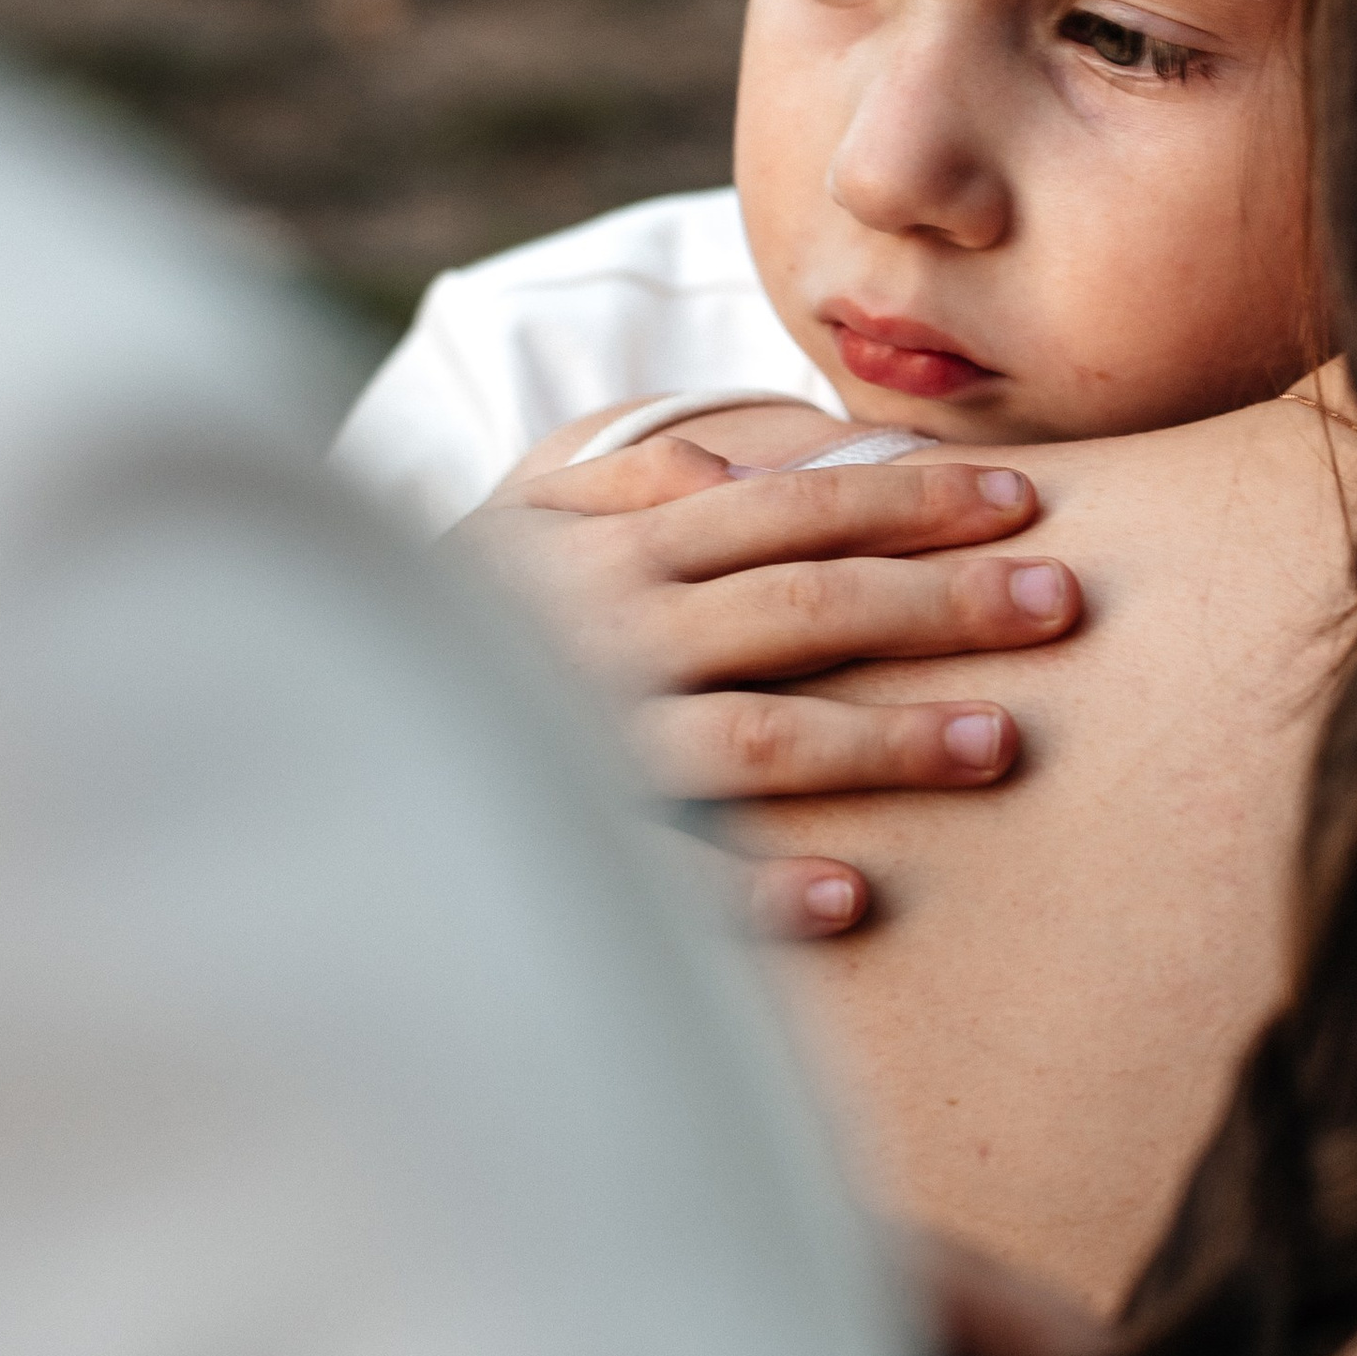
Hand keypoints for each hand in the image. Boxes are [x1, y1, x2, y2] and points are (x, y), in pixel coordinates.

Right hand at [452, 418, 1080, 936]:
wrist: (293, 713)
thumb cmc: (435, 617)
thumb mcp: (512, 524)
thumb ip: (618, 484)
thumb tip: (719, 457)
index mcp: (618, 552)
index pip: (792, 510)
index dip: (912, 502)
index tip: (1027, 503)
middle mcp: (615, 633)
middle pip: (806, 606)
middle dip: (941, 599)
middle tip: (1063, 604)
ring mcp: (593, 739)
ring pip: (761, 732)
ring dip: (885, 739)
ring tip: (999, 745)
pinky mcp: (565, 839)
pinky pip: (672, 870)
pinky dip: (757, 886)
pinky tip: (849, 898)